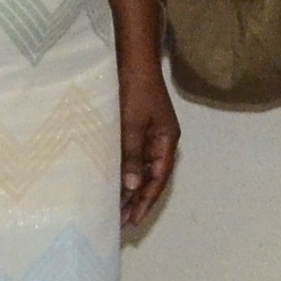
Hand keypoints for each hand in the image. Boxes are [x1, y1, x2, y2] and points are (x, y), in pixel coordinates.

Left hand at [117, 46, 181, 234]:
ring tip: (117, 207)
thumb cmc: (135, 90)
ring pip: (142, 168)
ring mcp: (149, 134)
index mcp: (167, 140)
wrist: (132, 58)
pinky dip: (125, 170)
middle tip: (123, 221)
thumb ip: (132, 154)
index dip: (147, 201)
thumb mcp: (132, 123)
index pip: (159, 179)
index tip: (134, 220)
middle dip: (139, 199)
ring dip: (131, 187)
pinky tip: (112, 181)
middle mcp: (161, 141)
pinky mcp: (136, 128)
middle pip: (152, 177)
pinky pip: (132, 156)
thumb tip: (133, 186)